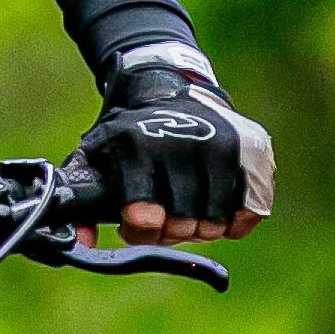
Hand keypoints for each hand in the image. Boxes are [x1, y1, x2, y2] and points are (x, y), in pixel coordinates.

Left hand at [71, 44, 271, 244]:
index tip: (136, 222)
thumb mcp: (94, 158)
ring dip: (200, 226)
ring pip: (215, 223)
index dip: (140, 230)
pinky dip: (233, 221)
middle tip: (162, 216)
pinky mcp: (252, 150)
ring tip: (186, 207)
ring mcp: (223, 145)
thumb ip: (82, 204)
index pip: (145, 217)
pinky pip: (249, 212)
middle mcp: (184, 142)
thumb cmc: (127, 136)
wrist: (168, 89)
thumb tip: (83, 244)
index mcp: (139, 146)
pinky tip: (215, 205)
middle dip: (169, 231)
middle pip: (182, 225)